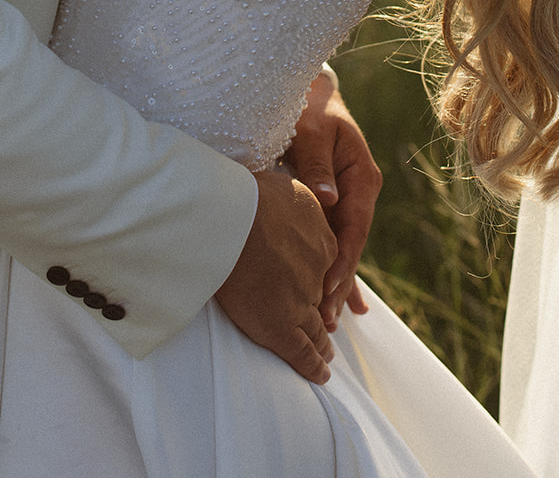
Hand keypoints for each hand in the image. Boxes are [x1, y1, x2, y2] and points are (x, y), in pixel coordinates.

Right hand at [215, 169, 337, 382]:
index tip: (319, 285)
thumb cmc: (246, 194)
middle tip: (329, 328)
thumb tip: (282, 194)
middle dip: (325, 312)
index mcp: (321, 237)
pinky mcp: (283, 327)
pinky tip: (320, 374)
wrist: (229, 219)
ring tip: (326, 357)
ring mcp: (302, 301)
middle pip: (324, 296)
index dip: (321, 276)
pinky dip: (313, 366)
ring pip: (318, 329)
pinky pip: (304, 353)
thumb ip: (289, 196)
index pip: (325, 263)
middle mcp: (319, 271)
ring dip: (323, 344)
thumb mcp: (281, 185)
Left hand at [285, 72, 381, 329]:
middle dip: (338, 283)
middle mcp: (359, 192)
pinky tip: (343, 301)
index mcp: (361, 176)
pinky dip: (333, 267)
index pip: (354, 228)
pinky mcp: (332, 203)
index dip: (341, 262)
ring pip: (342, 248)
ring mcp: (347, 200)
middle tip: (324, 320)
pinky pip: (333, 240)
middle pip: (350, 246)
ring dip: (335, 281)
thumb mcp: (311, 131)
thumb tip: (327, 200)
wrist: (308, 93)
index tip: (326, 289)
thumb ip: (317, 165)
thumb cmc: (308, 109)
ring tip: (328, 320)